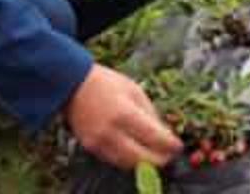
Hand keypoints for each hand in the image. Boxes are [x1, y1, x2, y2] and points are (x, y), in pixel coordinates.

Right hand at [64, 64, 181, 169]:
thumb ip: (150, 113)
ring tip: (154, 154)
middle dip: (160, 159)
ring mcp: (100, 143)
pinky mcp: (91, 148)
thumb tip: (165, 133)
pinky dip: (129, 159)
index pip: (155, 138)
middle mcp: (111, 132)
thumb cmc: (106, 83)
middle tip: (168, 154)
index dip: (170, 145)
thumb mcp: (134, 90)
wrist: (71, 85)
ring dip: (145, 162)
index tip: (178, 146)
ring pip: (129, 164)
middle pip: (143, 158)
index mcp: (125, 114)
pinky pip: (115, 161)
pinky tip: (136, 151)